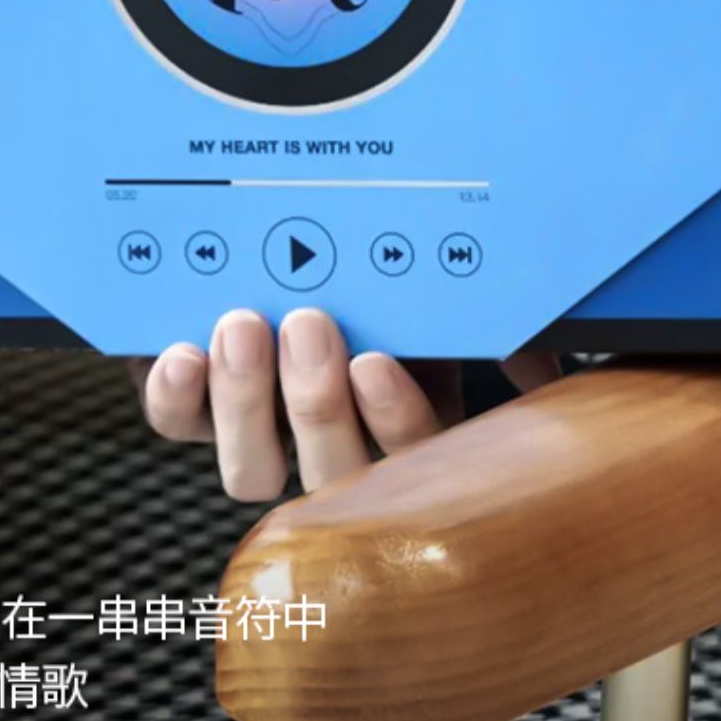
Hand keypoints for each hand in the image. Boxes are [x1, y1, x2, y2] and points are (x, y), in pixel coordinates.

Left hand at [132, 308, 557, 502]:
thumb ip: (492, 330)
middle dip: (316, 403)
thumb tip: (545, 364)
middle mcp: (330, 445)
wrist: (279, 245)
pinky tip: (181, 356)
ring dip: (245, 402)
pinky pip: (177, 424)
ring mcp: (258, 432)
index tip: (376, 362)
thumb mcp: (438, 299)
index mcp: (402, 426)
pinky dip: (175, 396)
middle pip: (328, 475)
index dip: (392, 421)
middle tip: (308, 325)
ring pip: (251, 470)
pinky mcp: (193, 404)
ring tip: (243, 328)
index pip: (412, 457)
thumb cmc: (377, 279)